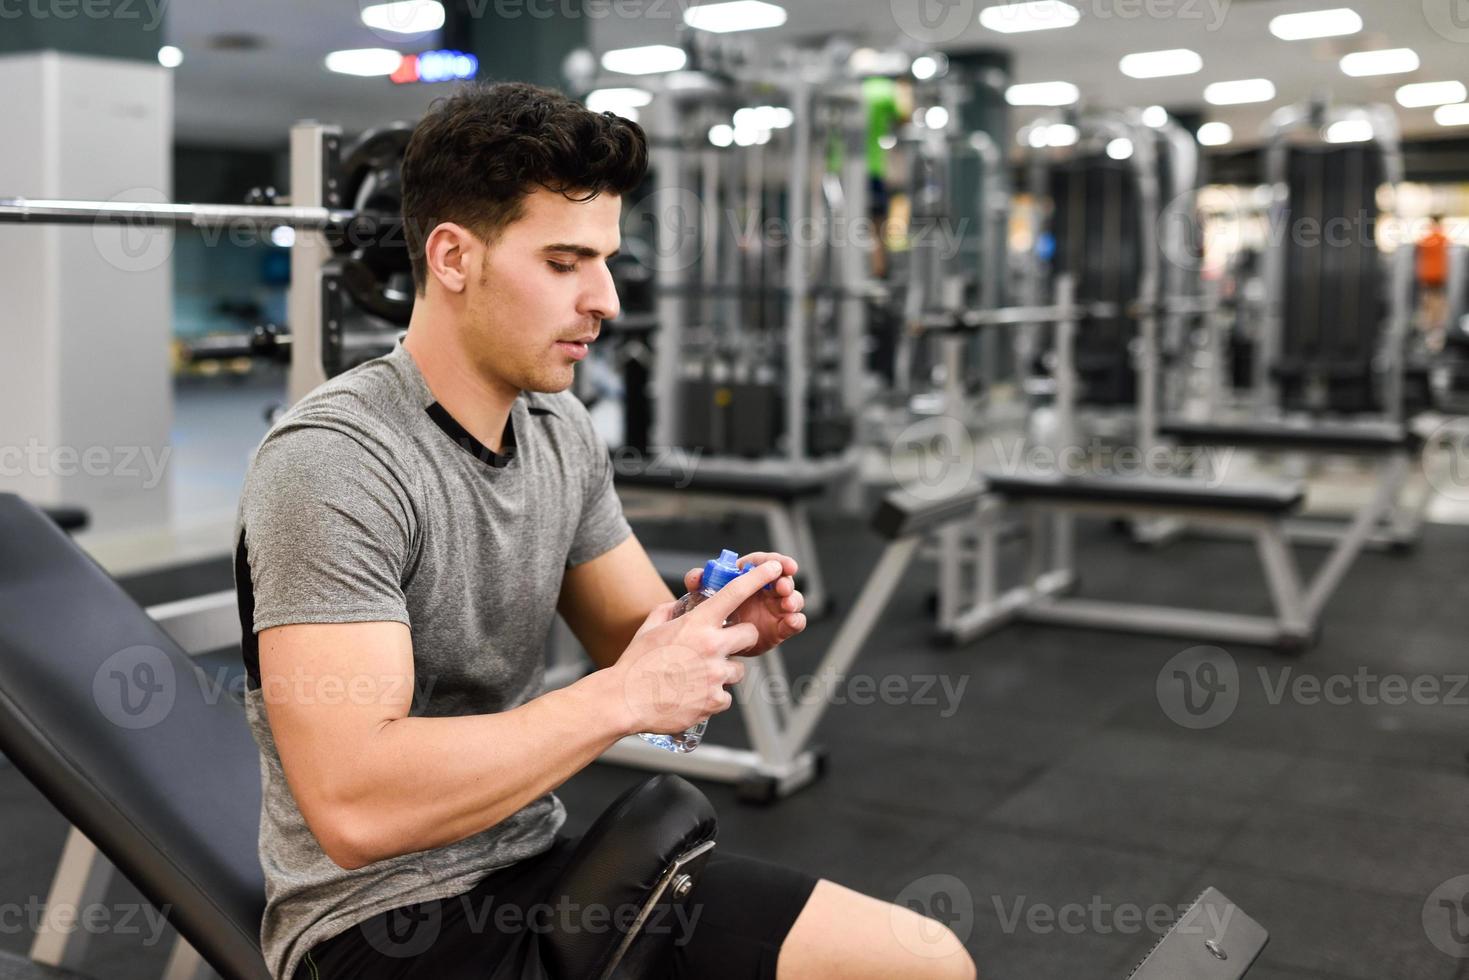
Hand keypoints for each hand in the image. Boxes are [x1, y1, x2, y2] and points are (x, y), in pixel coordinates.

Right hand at [613, 560, 784, 734]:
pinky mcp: (714, 700)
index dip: (758, 577)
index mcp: (697, 624)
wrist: (625, 701)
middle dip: (740, 639)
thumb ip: (667, 612)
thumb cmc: (635, 664)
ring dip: (722, 672)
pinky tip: (690, 696)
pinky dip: (711, 697)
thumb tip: (676, 606)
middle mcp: (711, 646)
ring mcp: (715, 674)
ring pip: (737, 670)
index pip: (735, 593)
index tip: (775, 567)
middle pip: (749, 634)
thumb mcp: (649, 628)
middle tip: (720, 647)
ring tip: (694, 677)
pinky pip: (725, 696)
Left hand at [683, 551, 805, 656]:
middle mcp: (765, 590)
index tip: (781, 564)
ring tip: (787, 604)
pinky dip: (796, 621)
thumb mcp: (702, 596)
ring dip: (793, 599)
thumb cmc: (712, 613)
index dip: (775, 561)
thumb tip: (696, 576)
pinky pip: (794, 622)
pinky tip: (791, 621)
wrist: (716, 643)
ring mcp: (775, 609)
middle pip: (783, 579)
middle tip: (783, 587)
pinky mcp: (780, 628)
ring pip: (793, 599)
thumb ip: (698, 583)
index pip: (764, 562)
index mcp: (748, 577)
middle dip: (786, 581)